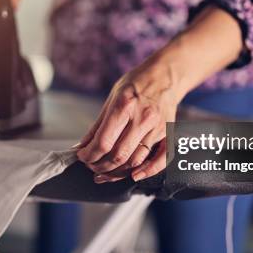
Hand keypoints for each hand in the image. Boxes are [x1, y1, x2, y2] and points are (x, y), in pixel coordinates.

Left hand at [77, 63, 179, 182]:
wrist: (165, 75)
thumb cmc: (137, 84)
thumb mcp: (112, 97)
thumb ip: (98, 125)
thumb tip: (83, 146)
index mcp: (125, 105)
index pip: (104, 141)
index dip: (89, 155)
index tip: (83, 156)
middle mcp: (143, 118)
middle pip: (119, 155)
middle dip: (100, 166)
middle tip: (91, 165)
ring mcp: (157, 128)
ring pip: (136, 161)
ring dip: (117, 172)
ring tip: (104, 172)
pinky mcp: (168, 134)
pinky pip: (161, 160)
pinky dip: (147, 172)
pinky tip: (134, 176)